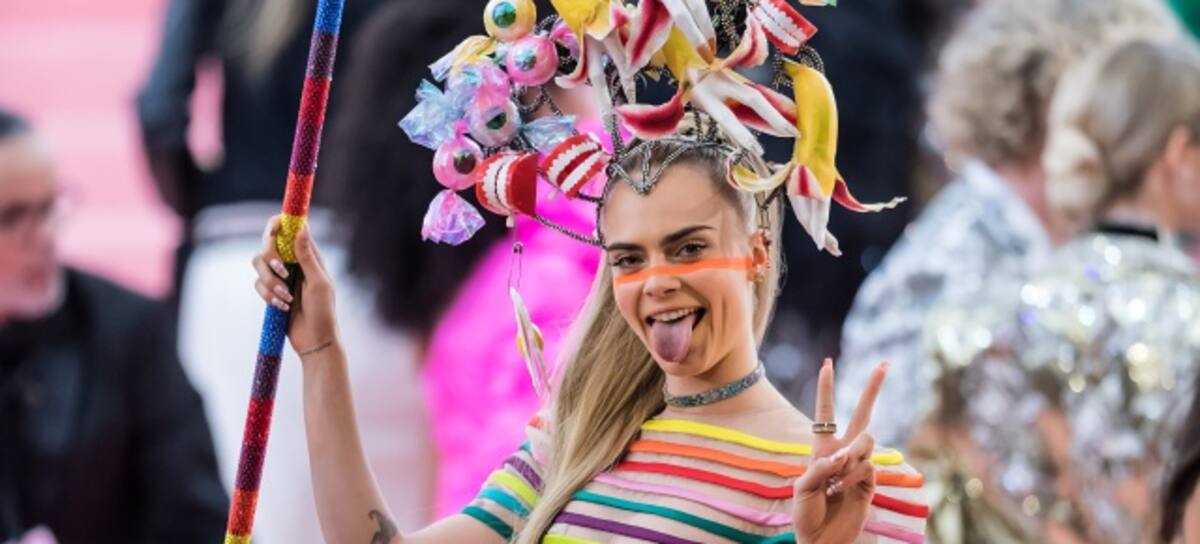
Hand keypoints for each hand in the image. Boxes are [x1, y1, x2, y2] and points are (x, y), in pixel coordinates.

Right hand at [251, 216, 337, 357]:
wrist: (314, 340)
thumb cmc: (323, 311)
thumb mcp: (318, 282)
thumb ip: (307, 256)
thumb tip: (302, 227)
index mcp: (310, 257)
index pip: (292, 231)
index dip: (279, 225)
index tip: (273, 229)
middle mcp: (294, 263)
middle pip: (268, 245)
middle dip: (271, 260)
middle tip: (282, 272)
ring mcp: (281, 277)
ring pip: (258, 264)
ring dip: (270, 282)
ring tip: (286, 298)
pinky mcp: (271, 291)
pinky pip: (258, 284)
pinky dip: (268, 295)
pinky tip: (282, 307)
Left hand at [792, 358, 888, 543]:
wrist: (822, 540)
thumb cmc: (806, 514)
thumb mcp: (801, 488)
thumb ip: (820, 468)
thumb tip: (844, 456)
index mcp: (822, 448)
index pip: (825, 414)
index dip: (826, 389)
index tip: (827, 362)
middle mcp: (843, 452)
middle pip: (862, 414)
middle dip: (872, 389)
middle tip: (885, 364)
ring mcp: (859, 466)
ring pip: (867, 441)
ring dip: (852, 454)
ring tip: (838, 477)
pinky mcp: (871, 483)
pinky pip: (867, 467)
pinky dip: (854, 476)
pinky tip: (845, 489)